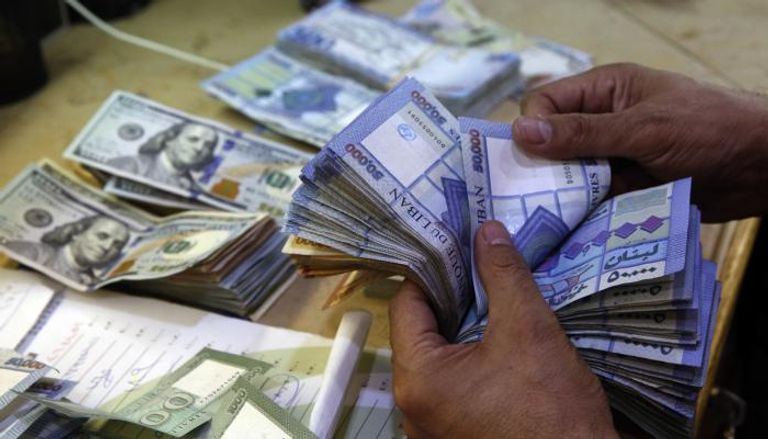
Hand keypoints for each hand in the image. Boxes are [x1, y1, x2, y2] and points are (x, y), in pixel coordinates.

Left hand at [389, 221, 616, 437]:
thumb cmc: (552, 410)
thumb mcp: (528, 329)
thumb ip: (503, 275)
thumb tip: (487, 232)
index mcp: (417, 378)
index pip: (407, 304)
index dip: (434, 270)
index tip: (460, 248)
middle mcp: (413, 407)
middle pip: (422, 333)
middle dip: (453, 298)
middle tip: (481, 269)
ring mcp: (433, 427)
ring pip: (440, 360)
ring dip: (465, 330)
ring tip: (495, 300)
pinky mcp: (456, 436)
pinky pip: (454, 387)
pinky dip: (472, 361)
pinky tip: (501, 343)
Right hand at [512, 63, 767, 221]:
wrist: (762, 167)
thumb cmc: (708, 129)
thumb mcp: (642, 128)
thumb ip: (582, 133)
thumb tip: (521, 131)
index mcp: (603, 91)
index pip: (545, 104)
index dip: (532, 129)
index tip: (525, 161)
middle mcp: (602, 122)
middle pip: (551, 144)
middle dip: (541, 168)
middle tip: (531, 197)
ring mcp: (613, 158)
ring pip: (568, 177)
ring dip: (562, 195)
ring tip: (550, 219)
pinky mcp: (624, 188)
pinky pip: (591, 200)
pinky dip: (583, 214)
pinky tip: (573, 229)